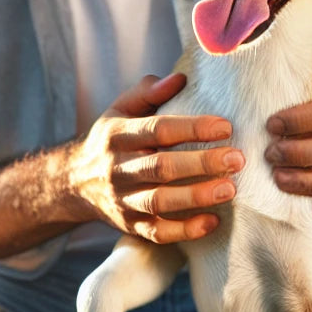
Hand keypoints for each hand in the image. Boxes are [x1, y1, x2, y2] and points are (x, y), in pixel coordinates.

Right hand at [69, 73, 243, 242]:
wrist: (75, 183)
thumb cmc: (110, 140)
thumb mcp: (120, 109)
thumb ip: (148, 92)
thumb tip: (181, 79)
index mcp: (117, 135)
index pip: (157, 130)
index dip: (192, 128)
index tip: (225, 127)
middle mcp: (118, 168)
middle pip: (161, 167)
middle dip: (201, 163)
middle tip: (236, 158)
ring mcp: (123, 200)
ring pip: (159, 201)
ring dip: (196, 196)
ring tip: (230, 189)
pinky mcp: (130, 225)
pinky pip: (157, 232)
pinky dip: (185, 230)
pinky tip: (212, 221)